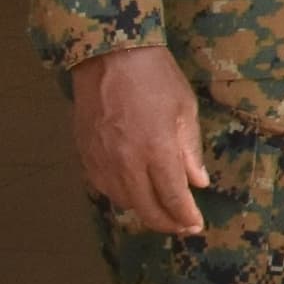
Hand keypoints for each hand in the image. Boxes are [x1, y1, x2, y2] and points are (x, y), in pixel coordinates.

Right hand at [73, 44, 209, 235]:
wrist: (109, 56)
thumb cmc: (155, 77)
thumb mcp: (184, 109)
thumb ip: (190, 150)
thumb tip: (198, 182)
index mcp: (156, 149)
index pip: (173, 197)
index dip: (185, 216)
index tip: (196, 225)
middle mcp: (126, 161)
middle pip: (145, 208)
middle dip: (166, 223)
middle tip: (181, 226)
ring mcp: (102, 160)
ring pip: (122, 201)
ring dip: (143, 211)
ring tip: (161, 212)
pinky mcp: (85, 154)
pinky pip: (103, 187)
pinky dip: (120, 196)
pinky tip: (133, 193)